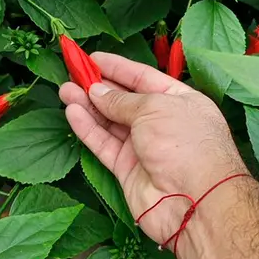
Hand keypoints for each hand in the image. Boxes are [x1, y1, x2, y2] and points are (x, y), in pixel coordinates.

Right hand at [59, 53, 250, 245]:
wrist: (194, 200)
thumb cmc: (186, 145)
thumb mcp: (155, 108)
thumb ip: (123, 100)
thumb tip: (98, 91)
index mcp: (181, 101)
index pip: (145, 79)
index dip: (119, 68)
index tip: (93, 58)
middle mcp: (164, 122)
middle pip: (126, 100)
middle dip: (99, 86)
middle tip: (72, 72)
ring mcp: (145, 147)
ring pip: (111, 122)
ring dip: (88, 106)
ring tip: (64, 90)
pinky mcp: (129, 170)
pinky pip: (104, 144)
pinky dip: (88, 129)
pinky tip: (72, 112)